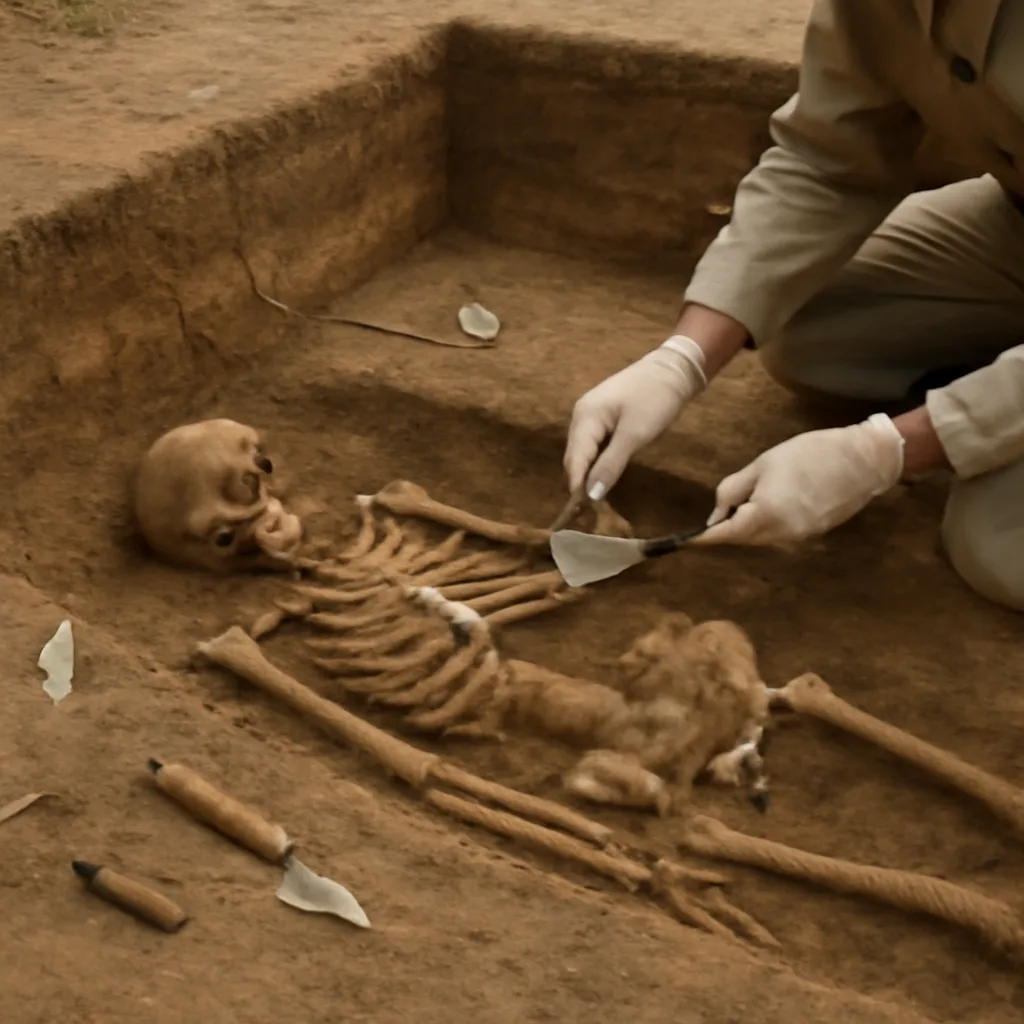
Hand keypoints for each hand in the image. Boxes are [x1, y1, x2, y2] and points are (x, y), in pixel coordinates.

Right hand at [563, 336, 706, 499]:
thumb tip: (590, 496)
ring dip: (587, 474)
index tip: (580, 514)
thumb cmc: (655, 399)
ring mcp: (591, 414)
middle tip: (589, 512)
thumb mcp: (635, 434)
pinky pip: (593, 444)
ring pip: (583, 452)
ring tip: (595, 499)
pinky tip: (603, 475)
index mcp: (585, 418)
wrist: (675, 368)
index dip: (576, 487)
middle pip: (574, 457)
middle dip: (579, 482)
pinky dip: (596, 462)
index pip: (574, 460)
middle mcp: (581, 416)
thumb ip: (610, 465)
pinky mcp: (604, 416)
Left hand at [691, 413, 904, 546]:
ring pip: (760, 539)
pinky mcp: (812, 535)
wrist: (864, 460)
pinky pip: (779, 535)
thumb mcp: (762, 465)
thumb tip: (716, 515)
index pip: (725, 534)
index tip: (686, 541)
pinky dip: (766, 526)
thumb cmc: (809, 454)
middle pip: (743, 540)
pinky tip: (768, 506)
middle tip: (715, 515)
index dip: (704, 538)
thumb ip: (733, 490)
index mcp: (765, 515)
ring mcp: (799, 538)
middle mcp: (780, 535)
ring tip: (743, 506)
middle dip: (726, 530)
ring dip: (747, 528)